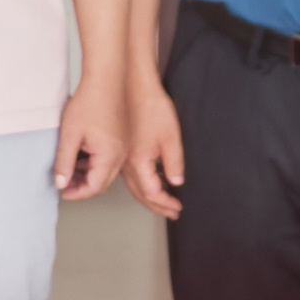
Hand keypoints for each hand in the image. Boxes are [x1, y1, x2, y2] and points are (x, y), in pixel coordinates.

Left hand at [56, 71, 127, 200]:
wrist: (106, 79)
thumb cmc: (90, 102)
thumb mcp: (70, 135)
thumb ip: (64, 162)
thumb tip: (61, 182)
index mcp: (109, 156)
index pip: (94, 187)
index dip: (76, 193)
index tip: (63, 192)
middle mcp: (120, 154)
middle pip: (102, 182)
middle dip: (82, 187)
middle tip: (64, 183)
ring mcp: (123, 146)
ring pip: (106, 171)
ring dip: (89, 175)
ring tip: (70, 169)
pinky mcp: (122, 138)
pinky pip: (110, 159)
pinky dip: (95, 163)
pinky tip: (82, 156)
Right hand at [122, 76, 184, 219]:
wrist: (133, 86)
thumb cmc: (151, 106)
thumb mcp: (170, 136)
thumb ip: (174, 162)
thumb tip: (176, 183)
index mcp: (138, 162)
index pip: (152, 192)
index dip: (165, 203)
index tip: (177, 208)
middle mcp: (126, 164)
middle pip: (140, 194)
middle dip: (157, 206)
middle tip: (171, 213)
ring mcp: (121, 157)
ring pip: (133, 187)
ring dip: (147, 198)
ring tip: (162, 204)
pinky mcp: (121, 150)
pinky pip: (129, 176)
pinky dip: (139, 186)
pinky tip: (148, 184)